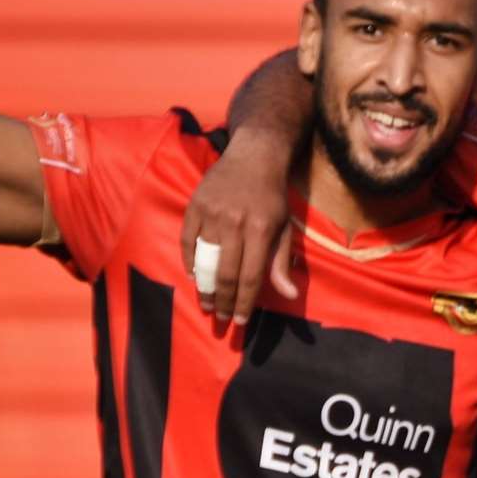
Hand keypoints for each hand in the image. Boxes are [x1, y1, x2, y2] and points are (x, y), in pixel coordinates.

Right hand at [180, 128, 294, 322]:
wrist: (254, 156)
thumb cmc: (273, 197)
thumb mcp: (284, 228)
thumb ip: (281, 263)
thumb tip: (289, 295)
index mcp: (261, 230)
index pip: (250, 276)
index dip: (245, 302)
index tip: (241, 321)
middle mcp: (235, 223)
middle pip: (226, 273)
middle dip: (224, 301)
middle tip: (222, 318)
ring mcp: (212, 213)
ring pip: (204, 260)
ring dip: (205, 287)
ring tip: (207, 305)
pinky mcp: (195, 205)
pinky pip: (188, 241)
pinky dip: (189, 262)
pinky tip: (194, 278)